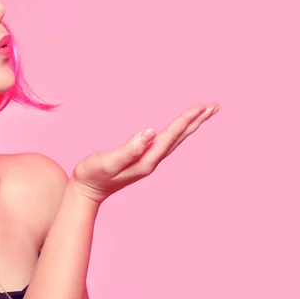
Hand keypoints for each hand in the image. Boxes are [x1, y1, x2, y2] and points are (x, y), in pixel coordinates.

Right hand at [71, 103, 219, 203]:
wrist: (85, 191)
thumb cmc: (92, 175)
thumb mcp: (108, 162)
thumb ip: (129, 149)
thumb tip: (150, 132)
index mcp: (146, 161)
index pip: (170, 137)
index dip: (185, 122)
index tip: (201, 107)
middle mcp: (151, 161)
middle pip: (179, 138)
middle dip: (197, 121)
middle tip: (214, 106)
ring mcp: (147, 161)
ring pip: (175, 140)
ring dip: (190, 126)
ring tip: (204, 113)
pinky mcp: (141, 159)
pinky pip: (165, 142)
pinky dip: (177, 132)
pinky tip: (178, 129)